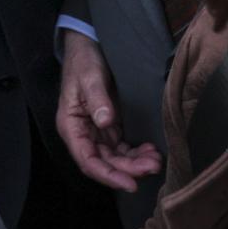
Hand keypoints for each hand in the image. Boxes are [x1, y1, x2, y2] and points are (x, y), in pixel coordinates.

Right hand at [56, 30, 161, 191]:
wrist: (89, 45)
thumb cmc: (83, 60)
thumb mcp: (89, 76)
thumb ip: (97, 99)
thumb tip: (106, 121)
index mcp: (71, 127)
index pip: (88, 161)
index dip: (108, 175)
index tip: (129, 183)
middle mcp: (84, 134)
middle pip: (105, 163)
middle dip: (128, 169)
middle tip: (153, 166)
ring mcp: (97, 131)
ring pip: (116, 158)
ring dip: (135, 163)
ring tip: (156, 161)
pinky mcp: (110, 126)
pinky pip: (123, 147)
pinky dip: (136, 152)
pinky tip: (150, 150)